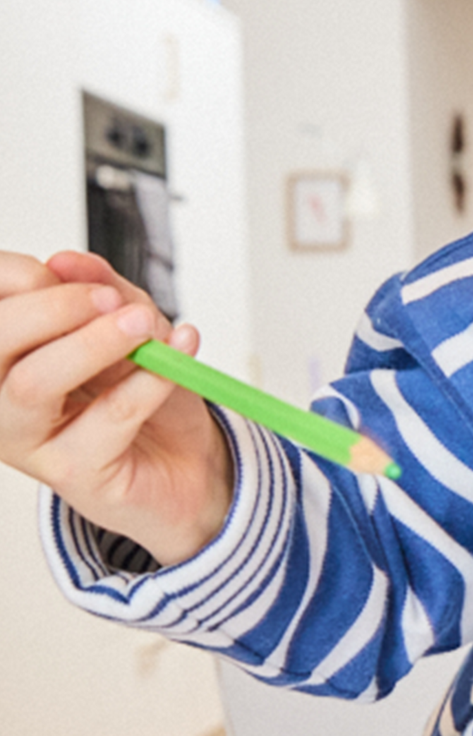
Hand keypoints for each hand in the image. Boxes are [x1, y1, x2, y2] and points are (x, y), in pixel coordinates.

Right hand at [0, 250, 233, 566]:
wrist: (190, 463)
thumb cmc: (147, 394)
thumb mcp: (133, 327)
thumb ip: (104, 291)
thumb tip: (68, 261)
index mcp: (8, 355)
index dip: (20, 275)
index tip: (70, 271)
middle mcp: (2, 396)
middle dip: (56, 307)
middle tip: (113, 300)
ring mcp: (29, 440)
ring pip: (34, 384)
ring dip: (94, 344)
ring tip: (144, 326)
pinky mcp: (73, 474)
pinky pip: (106, 418)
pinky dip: (147, 382)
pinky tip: (176, 361)